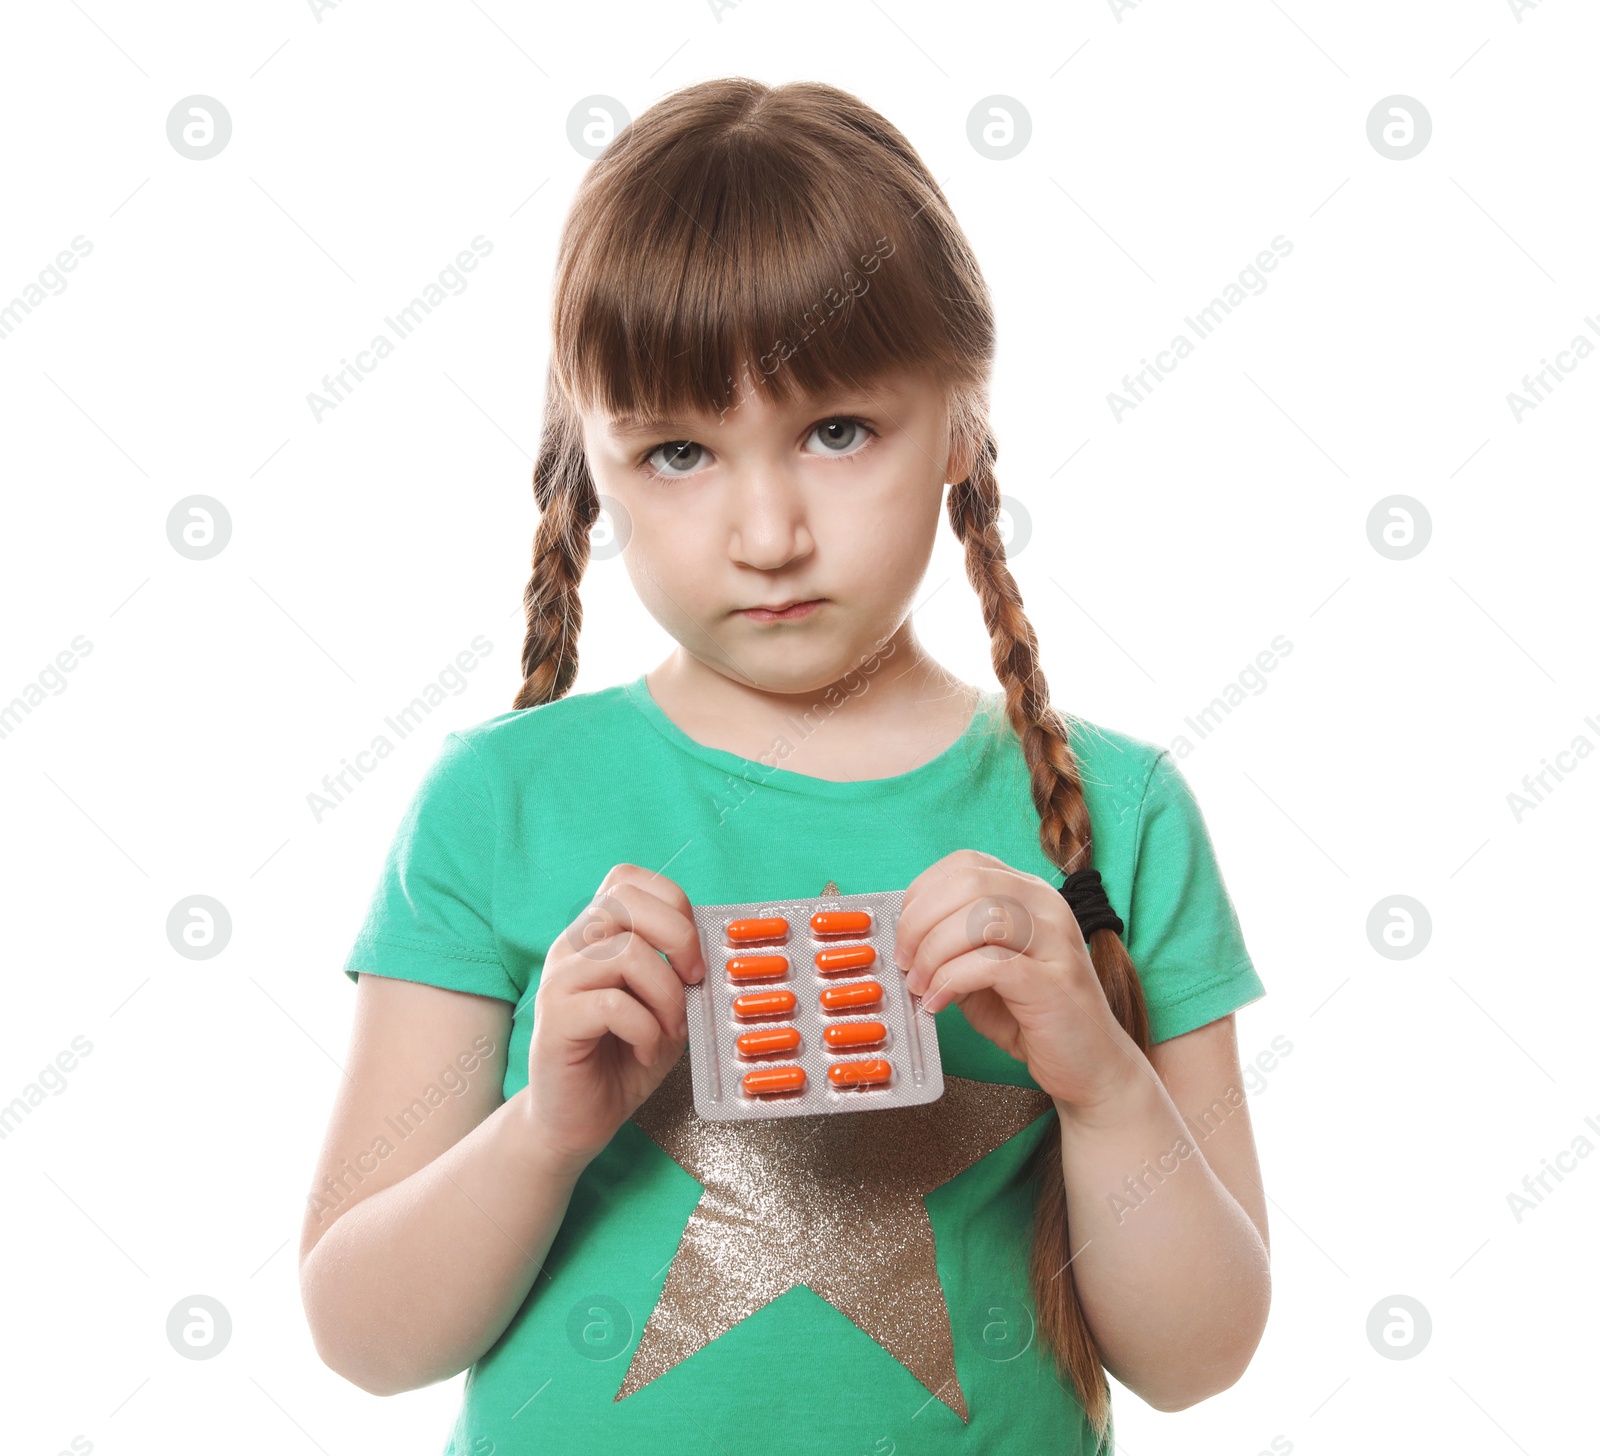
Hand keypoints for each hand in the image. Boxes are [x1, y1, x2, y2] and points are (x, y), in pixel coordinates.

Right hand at [524, 864, 705, 1172]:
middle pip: (624, 899)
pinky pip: (611, 1004)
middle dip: (678, 937)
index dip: (672, 904)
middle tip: (694, 983)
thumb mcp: (666, 1005)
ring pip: (623, 952)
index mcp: (597, 933)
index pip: (627, 879)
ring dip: (665, 994)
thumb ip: (682, 973)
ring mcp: (558, 980)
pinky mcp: (554, 1019)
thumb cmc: (625, 1056)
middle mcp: (572, 946)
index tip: (694, 952)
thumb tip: (717, 953)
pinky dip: (644, 1028)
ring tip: (670, 1029)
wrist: (578, 1118)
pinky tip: (645, 1049)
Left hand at [893, 850, 1143, 1113]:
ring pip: (977, 917)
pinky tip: (939, 1002)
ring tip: (921, 985)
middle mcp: (1046, 906)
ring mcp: (1055, 940)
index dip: (923, 894)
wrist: (1090, 1065)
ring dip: (933, 952)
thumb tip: (904, 938)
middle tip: (905, 961)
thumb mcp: (984, 968)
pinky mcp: (1053, 980)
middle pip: (968, 883)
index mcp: (1029, 893)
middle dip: (920, 922)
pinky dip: (950, 981)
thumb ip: (953, 944)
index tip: (904, 934)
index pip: (966, 864)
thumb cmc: (1033, 1015)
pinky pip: (988, 964)